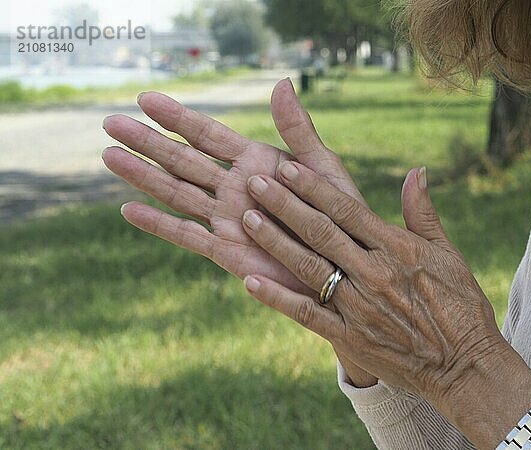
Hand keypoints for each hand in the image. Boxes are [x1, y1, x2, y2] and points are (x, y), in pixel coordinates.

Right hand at [101, 79, 376, 386]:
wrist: (345, 266)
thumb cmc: (341, 213)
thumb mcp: (321, 165)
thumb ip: (298, 128)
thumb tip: (281, 82)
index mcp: (256, 163)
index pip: (208, 135)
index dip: (177, 117)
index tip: (145, 99)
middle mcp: (235, 189)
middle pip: (182, 160)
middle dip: (147, 142)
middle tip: (110, 121)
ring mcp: (227, 219)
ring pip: (177, 192)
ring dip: (142, 175)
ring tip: (109, 155)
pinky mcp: (227, 252)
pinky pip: (186, 236)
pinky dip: (158, 224)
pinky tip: (129, 210)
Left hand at [241, 162, 530, 448]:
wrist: (465, 366)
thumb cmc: (460, 304)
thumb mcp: (447, 253)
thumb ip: (422, 212)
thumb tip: (415, 170)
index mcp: (396, 248)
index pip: (346, 210)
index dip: (313, 187)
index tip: (287, 168)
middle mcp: (373, 273)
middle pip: (320, 232)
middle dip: (284, 205)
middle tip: (253, 182)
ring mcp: (358, 306)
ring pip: (307, 267)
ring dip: (274, 241)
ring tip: (246, 218)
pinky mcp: (349, 337)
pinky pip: (306, 314)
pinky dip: (277, 297)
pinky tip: (249, 281)